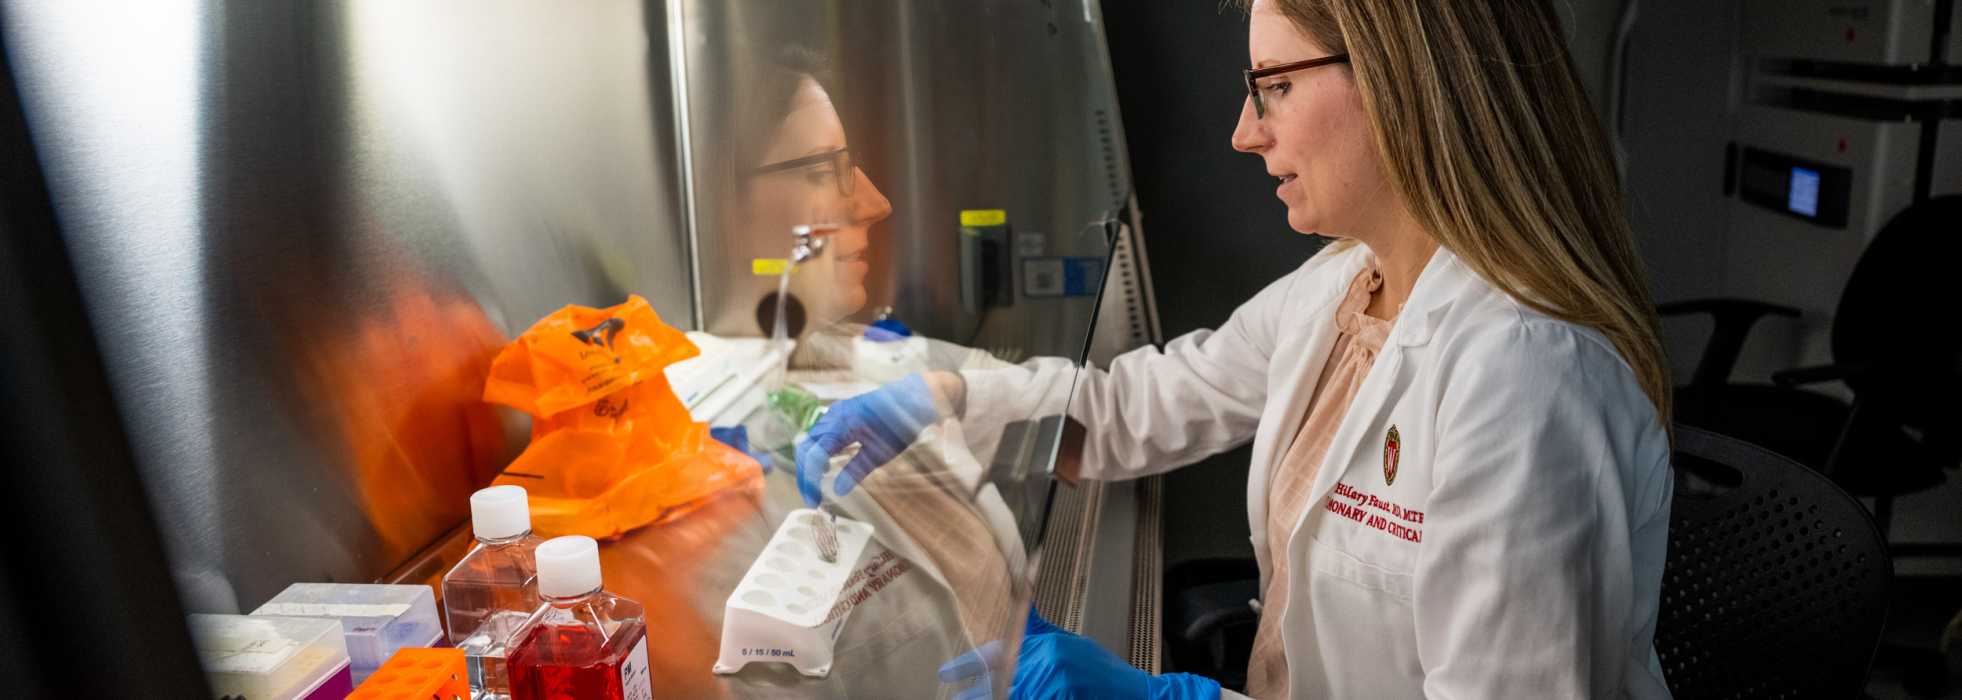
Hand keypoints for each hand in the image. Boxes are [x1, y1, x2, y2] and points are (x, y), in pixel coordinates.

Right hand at [795, 373, 941, 506]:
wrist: (914, 398)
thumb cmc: (900, 424)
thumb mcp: (881, 454)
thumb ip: (856, 471)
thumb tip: (838, 491)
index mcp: (841, 425)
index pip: (813, 455)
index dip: (810, 480)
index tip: (814, 501)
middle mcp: (833, 416)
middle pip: (805, 447)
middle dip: (805, 474)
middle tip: (812, 497)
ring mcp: (835, 412)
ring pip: (810, 440)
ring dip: (810, 463)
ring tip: (817, 485)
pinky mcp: (840, 413)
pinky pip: (820, 434)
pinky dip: (818, 452)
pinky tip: (827, 465)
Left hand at [939, 609, 1219, 699]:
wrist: (1141, 696)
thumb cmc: (1104, 677)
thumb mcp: (1069, 647)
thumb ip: (1037, 636)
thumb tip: (1018, 608)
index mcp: (1045, 644)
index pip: (995, 653)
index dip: (967, 665)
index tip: (946, 673)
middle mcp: (1046, 658)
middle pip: (998, 682)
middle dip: (979, 694)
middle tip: (960, 698)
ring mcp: (1054, 680)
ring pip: (1013, 692)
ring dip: (1003, 694)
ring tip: (1006, 690)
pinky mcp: (1061, 691)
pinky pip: (1029, 695)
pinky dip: (1026, 694)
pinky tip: (1029, 693)